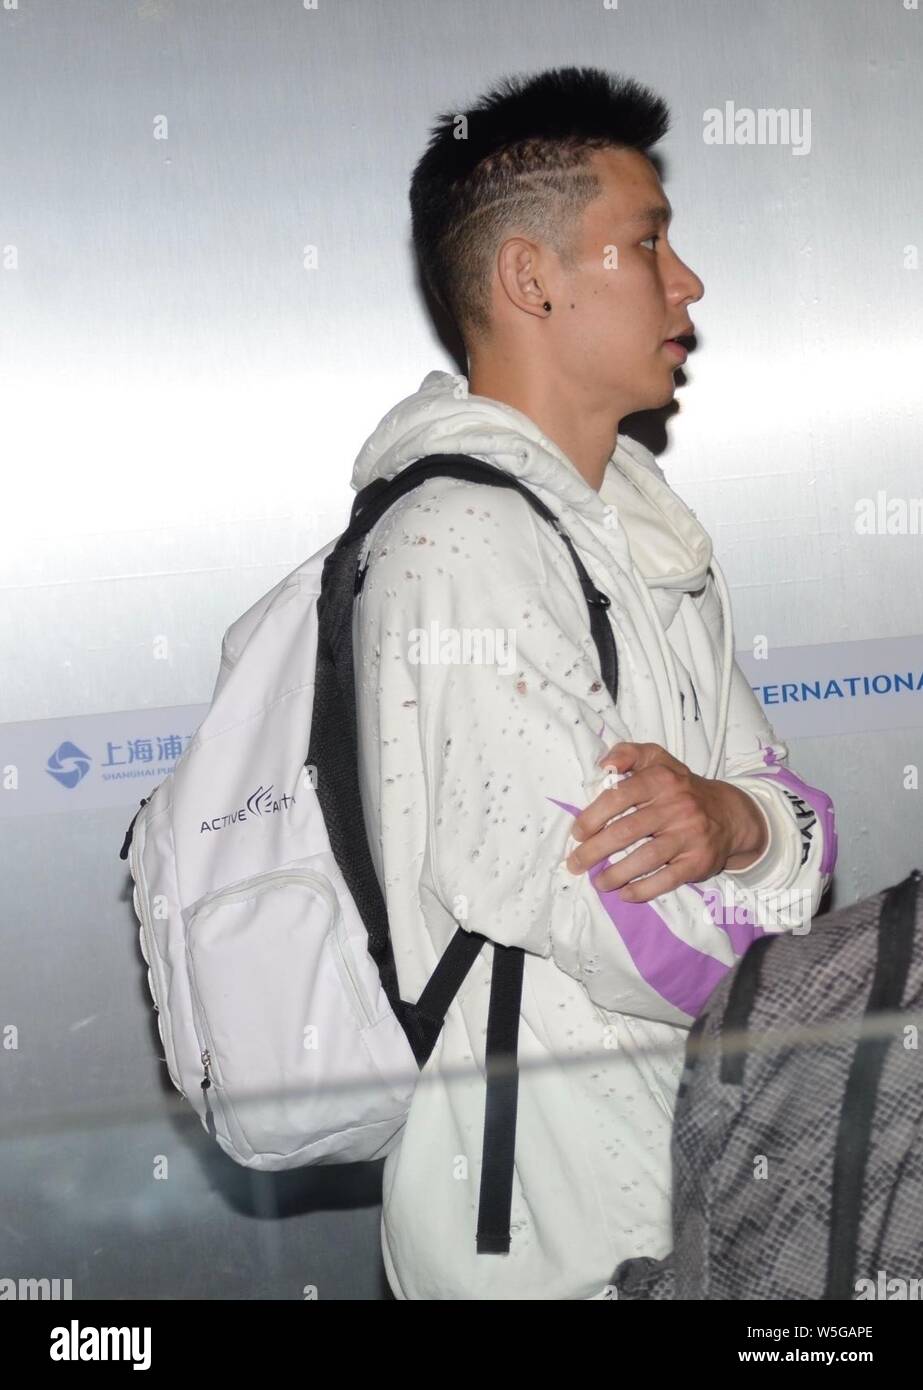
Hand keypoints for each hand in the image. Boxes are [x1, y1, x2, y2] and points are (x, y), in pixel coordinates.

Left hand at [565, 741, 768, 902]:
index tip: (577, 833)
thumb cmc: (680, 787)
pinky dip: (643, 889)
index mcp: (661, 779)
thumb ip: (628, 753)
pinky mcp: (698, 861)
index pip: (619, 796)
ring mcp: (689, 835)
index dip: (593, 816)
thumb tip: (604, 765)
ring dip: (616, 874)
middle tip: (576, 863)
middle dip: (595, 850)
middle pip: (627, 831)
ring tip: (597, 883)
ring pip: (646, 858)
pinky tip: (625, 894)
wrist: (729, 814)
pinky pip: (667, 879)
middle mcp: (676, 806)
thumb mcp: (657, 759)